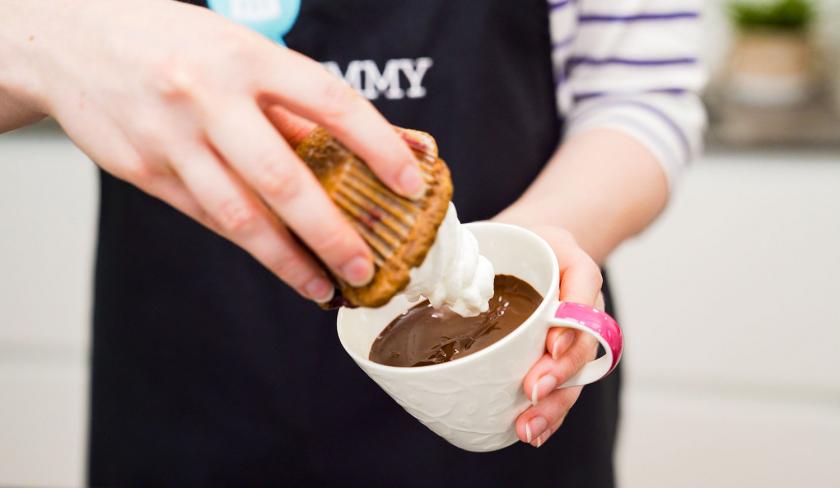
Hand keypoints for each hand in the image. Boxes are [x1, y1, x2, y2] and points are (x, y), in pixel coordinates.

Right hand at [1, 0, 424, 302]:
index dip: (377, 145)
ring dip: (288, 261)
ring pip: (239, 216)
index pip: (329, 102)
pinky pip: (206, 217)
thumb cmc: (171, 43)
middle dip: (330, 232)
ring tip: (323, 287)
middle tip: (365, 267)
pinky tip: (276, 262)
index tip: (409, 183)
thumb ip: (294, 103)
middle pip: (283, 179)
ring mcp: (171, 139)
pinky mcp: (144, 172)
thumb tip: (365, 147)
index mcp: (246, 57)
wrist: (70, 40)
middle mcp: (208, 98)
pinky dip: (248, 243)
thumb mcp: (238, 51)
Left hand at [492, 221, 603, 447]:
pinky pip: (559, 387)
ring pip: (575, 375)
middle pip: (584, 343)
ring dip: (553, 405)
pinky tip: (531, 432)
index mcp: (572, 264)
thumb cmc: (510, 241)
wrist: (522, 246)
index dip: (572, 322)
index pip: (584, 289)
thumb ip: (482, 250)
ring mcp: (573, 335)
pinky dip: (547, 413)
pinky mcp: (556, 357)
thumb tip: (442, 284)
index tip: (550, 346)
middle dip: (560, 373)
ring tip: (528, 429)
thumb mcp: (502, 230)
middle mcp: (582, 304)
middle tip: (533, 391)